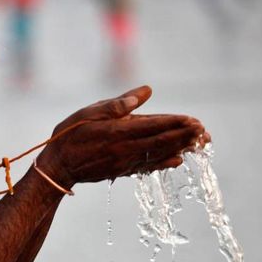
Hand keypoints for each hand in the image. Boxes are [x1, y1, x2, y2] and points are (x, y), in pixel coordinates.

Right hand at [36, 86, 206, 186]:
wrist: (57, 166)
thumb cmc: (70, 134)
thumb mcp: (89, 112)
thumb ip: (118, 104)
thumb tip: (147, 91)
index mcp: (118, 132)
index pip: (154, 126)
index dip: (176, 124)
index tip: (194, 120)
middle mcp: (125, 149)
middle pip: (162, 142)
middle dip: (185, 136)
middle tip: (204, 132)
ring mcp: (125, 162)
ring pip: (158, 154)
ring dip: (180, 148)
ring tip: (200, 143)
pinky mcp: (122, 170)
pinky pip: (148, 166)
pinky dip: (164, 163)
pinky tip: (178, 160)